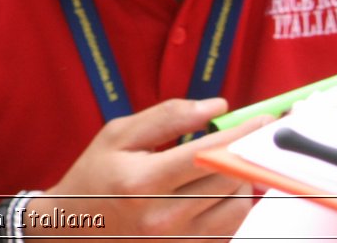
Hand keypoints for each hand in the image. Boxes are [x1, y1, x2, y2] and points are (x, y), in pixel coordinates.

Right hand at [27, 98, 269, 240]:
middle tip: (251, 137)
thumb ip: (167, 117)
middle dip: (244, 154)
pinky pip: (231, 228)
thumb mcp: (117, 136)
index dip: (240, 136)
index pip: (207, 155)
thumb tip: (216, 107)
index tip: (262, 122)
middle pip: (228, 180)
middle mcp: (164, 215)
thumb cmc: (95, 176)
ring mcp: (178, 239)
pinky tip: (220, 189)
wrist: (74, 226)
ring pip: (237, 205)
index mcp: (143, 180)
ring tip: (226, 164)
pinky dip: (235, 204)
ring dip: (240, 179)